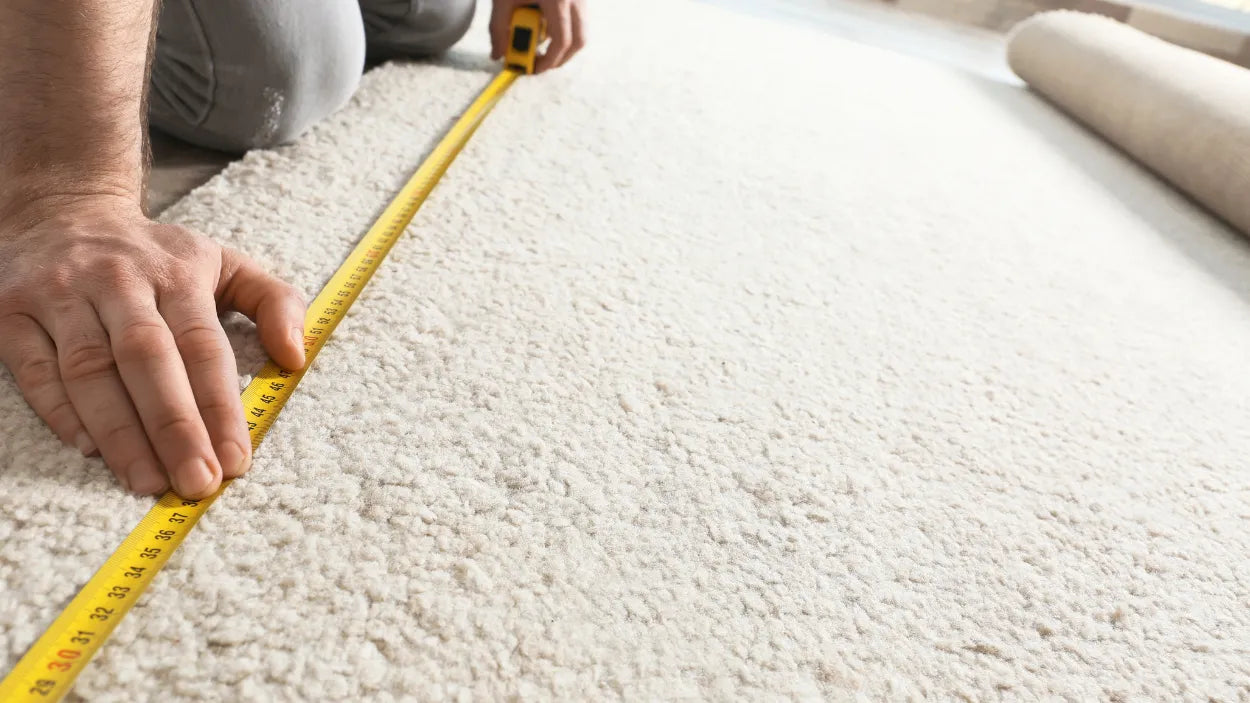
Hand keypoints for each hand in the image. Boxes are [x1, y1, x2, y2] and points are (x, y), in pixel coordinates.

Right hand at [0, 196, 306, 497]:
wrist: (59, 208)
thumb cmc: (155, 258)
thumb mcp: (222, 262)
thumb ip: (274, 302)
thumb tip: (296, 356)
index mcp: (176, 273)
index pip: (202, 345)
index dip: (219, 405)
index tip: (236, 460)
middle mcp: (117, 280)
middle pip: (147, 359)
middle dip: (174, 426)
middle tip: (196, 481)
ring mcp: (59, 294)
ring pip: (89, 369)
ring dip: (119, 431)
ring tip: (149, 480)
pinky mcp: (10, 311)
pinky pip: (35, 369)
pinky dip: (61, 412)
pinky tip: (90, 450)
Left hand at [490, 0, 585, 72]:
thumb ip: (498, 28)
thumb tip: (498, 55)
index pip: (562, 41)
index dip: (549, 61)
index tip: (533, 68)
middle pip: (579, 41)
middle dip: (560, 58)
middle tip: (540, 62)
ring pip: (582, 30)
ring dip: (564, 44)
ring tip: (541, 43)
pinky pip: (578, 18)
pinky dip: (565, 28)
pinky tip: (545, 22)